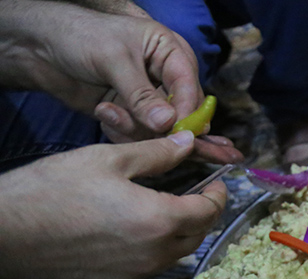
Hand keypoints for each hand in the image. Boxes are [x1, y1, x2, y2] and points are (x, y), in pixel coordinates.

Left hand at [0, 2, 242, 163]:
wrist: (39, 47)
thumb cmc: (80, 36)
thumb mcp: (114, 60)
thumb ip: (141, 95)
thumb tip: (168, 124)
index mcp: (171, 53)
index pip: (191, 88)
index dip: (188, 113)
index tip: (176, 132)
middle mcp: (166, 78)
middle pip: (184, 116)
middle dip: (165, 129)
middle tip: (158, 134)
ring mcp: (149, 99)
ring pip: (160, 131)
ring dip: (134, 128)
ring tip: (107, 111)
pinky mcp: (132, 115)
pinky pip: (139, 136)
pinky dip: (121, 131)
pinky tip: (102, 112)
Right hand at [0, 131, 226, 278]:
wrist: (6, 234)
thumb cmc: (52, 191)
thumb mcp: (107, 160)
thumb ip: (155, 154)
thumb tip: (187, 143)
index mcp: (159, 220)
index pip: (209, 211)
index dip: (218, 195)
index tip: (216, 182)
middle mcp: (155, 253)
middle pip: (198, 236)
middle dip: (204, 214)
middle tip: (196, 193)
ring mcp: (136, 273)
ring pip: (177, 253)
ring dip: (182, 232)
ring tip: (170, 208)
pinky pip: (151, 265)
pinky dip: (157, 247)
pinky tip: (140, 228)